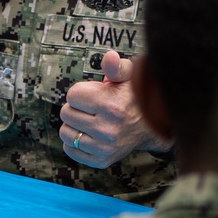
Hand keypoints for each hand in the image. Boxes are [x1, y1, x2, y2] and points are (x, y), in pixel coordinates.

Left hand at [59, 50, 172, 167]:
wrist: (151, 126)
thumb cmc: (134, 97)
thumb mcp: (129, 76)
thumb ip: (115, 66)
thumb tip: (109, 56)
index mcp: (112, 106)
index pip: (72, 95)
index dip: (81, 92)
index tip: (93, 94)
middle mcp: (108, 129)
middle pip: (66, 114)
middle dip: (76, 107)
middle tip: (92, 107)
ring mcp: (104, 147)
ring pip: (65, 133)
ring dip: (74, 125)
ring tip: (89, 120)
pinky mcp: (101, 160)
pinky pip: (71, 150)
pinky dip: (75, 142)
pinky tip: (89, 134)